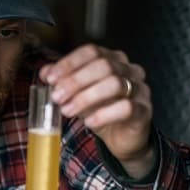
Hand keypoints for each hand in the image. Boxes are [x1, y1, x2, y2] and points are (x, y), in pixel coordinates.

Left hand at [39, 44, 154, 178]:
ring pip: (115, 84)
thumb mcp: (77, 94)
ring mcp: (139, 89)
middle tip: (57, 97)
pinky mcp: (144, 110)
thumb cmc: (100, 110)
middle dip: (75, 81)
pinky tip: (89, 123)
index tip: (50, 78)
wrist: (121, 137)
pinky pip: (126, 107)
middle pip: (103, 65)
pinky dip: (103, 115)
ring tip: (67, 111)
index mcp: (112, 60)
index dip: (69, 63)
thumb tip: (45, 72)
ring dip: (85, 98)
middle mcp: (129, 70)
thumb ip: (62, 81)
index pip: (91, 51)